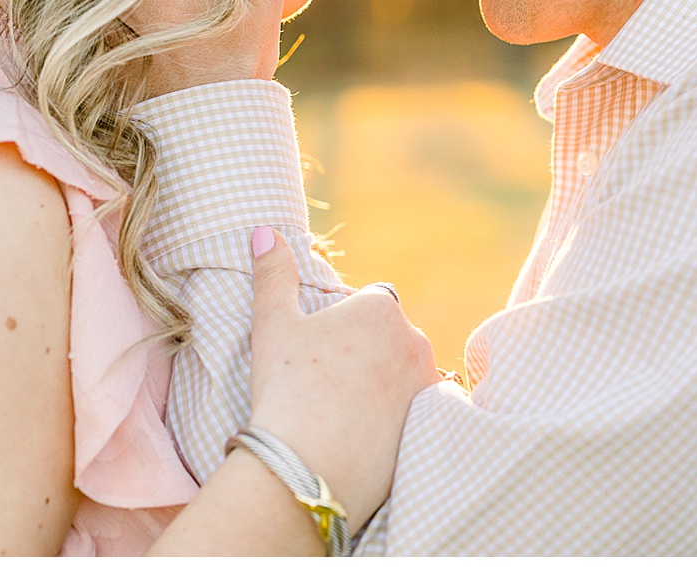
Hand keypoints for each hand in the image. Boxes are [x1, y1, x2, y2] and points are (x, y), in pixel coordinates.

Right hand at [246, 230, 439, 530]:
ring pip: (403, 374)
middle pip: (388, 341)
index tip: (318, 360)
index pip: (366, 308)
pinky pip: (417, 410)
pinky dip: (400, 416)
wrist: (306, 467)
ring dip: (385, 386)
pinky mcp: (432, 423)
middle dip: (366, 357)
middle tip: (327, 390)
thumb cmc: (287, 389)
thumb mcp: (273, 325)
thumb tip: (264, 230)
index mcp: (380, 306)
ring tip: (347, 415)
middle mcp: (414, 337)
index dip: (340, 332)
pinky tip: (370, 433)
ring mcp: (427, 382)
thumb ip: (273, 274)